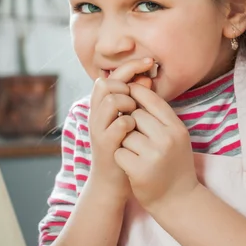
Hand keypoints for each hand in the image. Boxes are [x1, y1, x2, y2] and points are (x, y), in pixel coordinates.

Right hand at [89, 58, 154, 200]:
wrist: (113, 183)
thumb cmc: (125, 150)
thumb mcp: (130, 122)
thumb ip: (136, 101)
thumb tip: (147, 79)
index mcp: (101, 107)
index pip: (111, 75)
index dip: (129, 66)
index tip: (150, 62)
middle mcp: (95, 115)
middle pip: (106, 83)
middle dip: (126, 85)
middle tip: (138, 99)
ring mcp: (98, 129)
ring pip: (111, 100)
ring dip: (128, 103)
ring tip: (136, 116)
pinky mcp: (105, 144)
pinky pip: (120, 123)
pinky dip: (131, 123)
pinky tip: (136, 130)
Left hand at [114, 83, 198, 212]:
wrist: (179, 200)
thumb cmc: (174, 164)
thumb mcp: (176, 137)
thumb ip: (161, 116)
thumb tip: (138, 86)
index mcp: (177, 128)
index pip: (151, 100)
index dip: (136, 94)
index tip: (128, 96)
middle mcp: (167, 139)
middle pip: (135, 115)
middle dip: (130, 123)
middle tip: (137, 137)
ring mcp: (153, 155)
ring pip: (125, 133)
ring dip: (125, 141)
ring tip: (137, 154)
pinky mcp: (139, 170)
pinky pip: (120, 151)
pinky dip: (122, 157)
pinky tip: (132, 165)